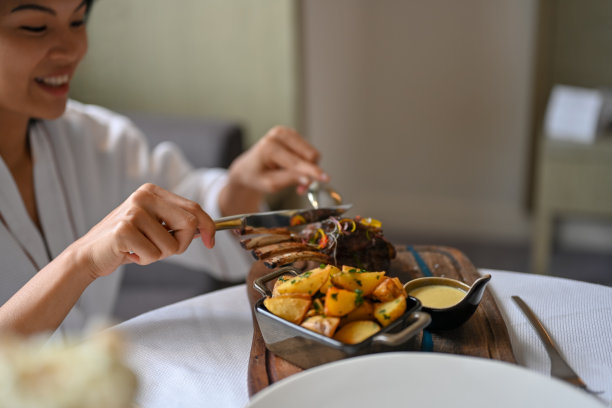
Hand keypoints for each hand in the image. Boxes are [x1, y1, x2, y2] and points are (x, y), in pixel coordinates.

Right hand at [73, 183, 214, 278]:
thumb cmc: (127, 243)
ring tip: (140, 249)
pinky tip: (129, 253)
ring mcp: (133, 211)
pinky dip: (144, 260)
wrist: (89, 254)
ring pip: (172, 244)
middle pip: (189, 223)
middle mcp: (144, 196)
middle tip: (163, 250)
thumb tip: (206, 230)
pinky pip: (153, 254)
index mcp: (153, 192)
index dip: (208, 226)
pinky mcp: (124, 229)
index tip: (210, 242)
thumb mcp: (155, 227)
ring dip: (159, 255)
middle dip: (182, 244)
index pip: (193, 208)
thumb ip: (177, 223)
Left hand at [220, 126, 327, 214]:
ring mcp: (286, 132)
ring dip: (308, 168)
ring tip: (294, 178)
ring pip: (312, 153)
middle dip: (309, 172)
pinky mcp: (292, 133)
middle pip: (309, 154)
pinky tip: (294, 169)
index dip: (312, 172)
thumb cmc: (256, 177)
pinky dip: (305, 163)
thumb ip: (290, 180)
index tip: (325, 178)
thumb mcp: (270, 184)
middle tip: (300, 187)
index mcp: (269, 147)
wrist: (248, 168)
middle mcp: (278, 135)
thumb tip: (308, 179)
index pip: (297, 162)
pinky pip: (308, 150)